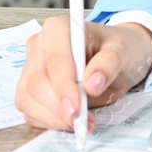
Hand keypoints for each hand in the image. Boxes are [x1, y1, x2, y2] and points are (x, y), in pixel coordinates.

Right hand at [14, 18, 151, 131]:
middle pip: (37, 83)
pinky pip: (30, 111)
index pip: (55, 61)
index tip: (77, 108)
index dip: (64, 87)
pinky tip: (70, 121)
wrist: (116, 56)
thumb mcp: (123, 50)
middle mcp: (39, 46)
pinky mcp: (29, 89)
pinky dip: (49, 121)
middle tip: (83, 122)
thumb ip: (110, 63)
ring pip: (28, 100)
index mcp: (59, 29)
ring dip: (54, 118)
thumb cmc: (117, 48)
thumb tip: (92, 84)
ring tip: (82, 123)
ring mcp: (31, 68)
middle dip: (59, 108)